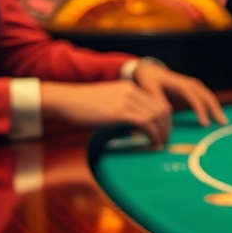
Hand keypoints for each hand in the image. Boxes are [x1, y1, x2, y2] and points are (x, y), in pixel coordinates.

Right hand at [41, 80, 174, 145]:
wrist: (65, 101)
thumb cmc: (82, 106)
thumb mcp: (109, 103)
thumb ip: (124, 110)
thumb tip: (137, 128)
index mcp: (131, 87)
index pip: (158, 102)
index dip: (165, 119)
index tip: (164, 132)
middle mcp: (132, 91)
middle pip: (162, 109)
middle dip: (166, 127)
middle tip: (165, 141)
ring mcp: (127, 100)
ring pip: (156, 116)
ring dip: (162, 133)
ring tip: (159, 145)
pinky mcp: (120, 111)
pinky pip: (146, 123)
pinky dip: (153, 135)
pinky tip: (152, 144)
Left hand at [133, 61, 227, 127]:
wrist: (150, 71)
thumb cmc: (149, 81)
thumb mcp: (149, 89)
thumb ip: (158, 101)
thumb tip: (166, 114)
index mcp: (181, 85)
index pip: (194, 98)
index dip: (201, 111)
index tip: (205, 124)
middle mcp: (191, 84)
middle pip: (207, 96)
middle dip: (216, 110)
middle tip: (223, 123)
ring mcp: (194, 86)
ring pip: (209, 97)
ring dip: (217, 109)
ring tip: (223, 122)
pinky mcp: (193, 91)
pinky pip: (206, 99)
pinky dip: (212, 107)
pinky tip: (216, 116)